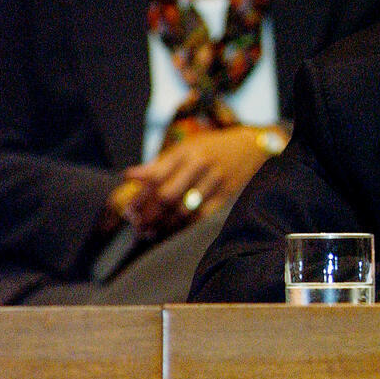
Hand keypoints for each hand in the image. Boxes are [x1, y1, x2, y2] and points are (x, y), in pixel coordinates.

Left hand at [119, 125, 281, 236]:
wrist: (251, 147)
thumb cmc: (212, 148)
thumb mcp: (186, 147)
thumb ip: (160, 163)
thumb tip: (130, 176)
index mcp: (186, 151)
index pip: (156, 177)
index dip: (139, 196)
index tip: (128, 211)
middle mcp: (200, 164)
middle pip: (168, 195)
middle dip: (149, 214)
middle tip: (138, 225)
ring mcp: (216, 180)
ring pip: (184, 209)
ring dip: (165, 223)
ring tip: (152, 231)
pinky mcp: (227, 194)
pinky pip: (203, 215)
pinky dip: (186, 225)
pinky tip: (175, 230)